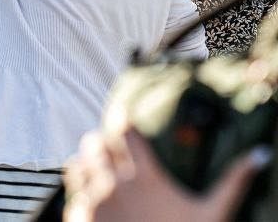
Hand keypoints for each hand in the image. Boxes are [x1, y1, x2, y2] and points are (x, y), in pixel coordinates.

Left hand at [63, 127, 267, 221]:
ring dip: (86, 160)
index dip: (123, 121)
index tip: (124, 119)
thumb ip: (233, 182)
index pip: (125, 132)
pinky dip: (79, 186)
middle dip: (101, 140)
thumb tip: (260, 155)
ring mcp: (95, 200)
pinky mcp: (81, 216)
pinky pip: (72, 191)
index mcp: (147, 178)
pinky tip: (89, 191)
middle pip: (96, 143)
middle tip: (108, 144)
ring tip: (96, 164)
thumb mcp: (213, 214)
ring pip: (78, 162)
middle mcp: (116, 184)